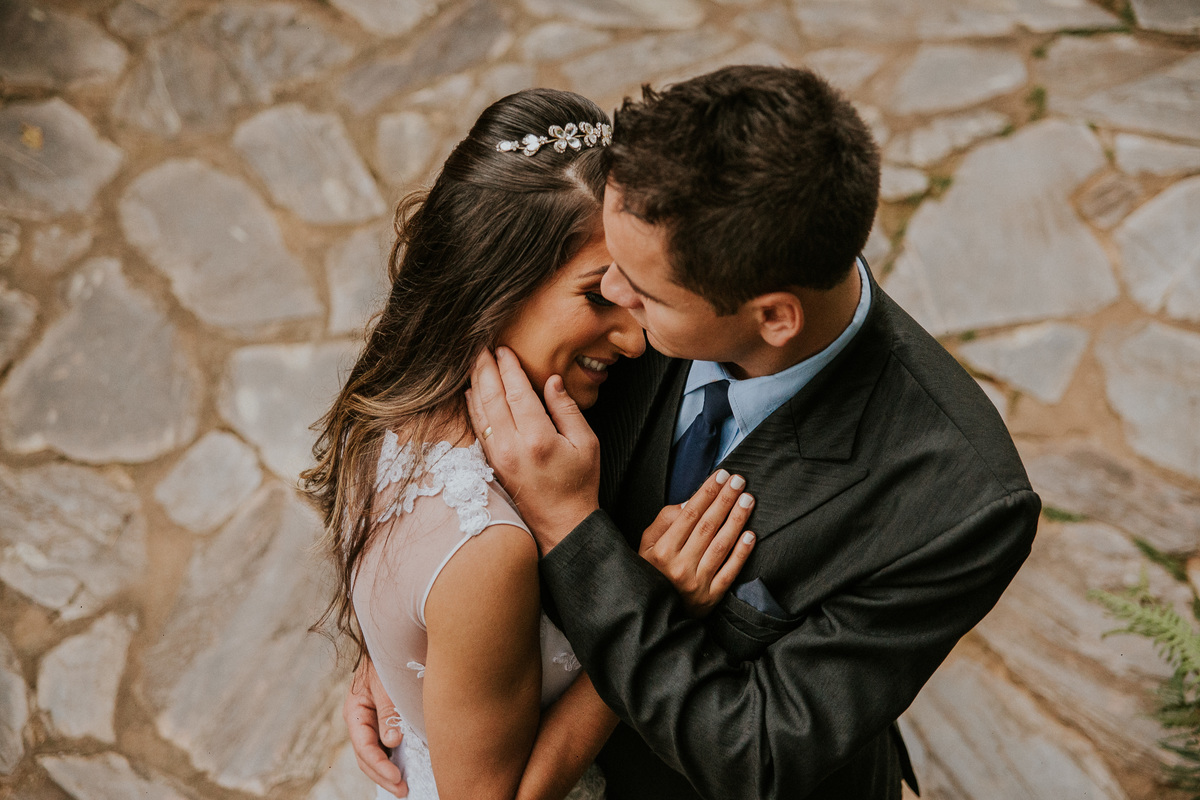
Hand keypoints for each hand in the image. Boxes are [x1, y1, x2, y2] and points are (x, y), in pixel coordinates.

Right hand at [344, 658, 407, 797]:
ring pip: (373, 756)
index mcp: (355, 713)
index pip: (365, 748)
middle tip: (403, 790)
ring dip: (386, 772)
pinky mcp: (381, 723)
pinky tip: (402, 770)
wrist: (390, 645)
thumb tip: (392, 743)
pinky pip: (382, 747)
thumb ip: (389, 713)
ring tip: (403, 787)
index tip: (398, 777)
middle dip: (383, 776)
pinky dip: (390, 761)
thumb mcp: (386, 685)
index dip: (380, 765)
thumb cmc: (386, 662)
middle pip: (366, 758)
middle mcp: (360, 722)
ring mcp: (369, 724)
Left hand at [467, 347, 599, 553]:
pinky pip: (477, 427)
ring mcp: (497, 456)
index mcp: (537, 438)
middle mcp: (511, 446)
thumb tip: (552, 380)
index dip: (508, 367)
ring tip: (473, 362)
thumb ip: (567, 409)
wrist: (562, 524)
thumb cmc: (579, 484)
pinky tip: (471, 392)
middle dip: (485, 369)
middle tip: (480, 347)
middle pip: (491, 397)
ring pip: (479, 411)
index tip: (504, 349)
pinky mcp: (492, 463)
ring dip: (475, 383)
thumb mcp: (586, 443)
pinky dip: (472, 406)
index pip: (517, 392)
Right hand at [639, 469, 756, 616]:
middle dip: (725, 500)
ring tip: (747, 500)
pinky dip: (741, 553)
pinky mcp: (711, 597)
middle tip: (739, 481)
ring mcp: (697, 583)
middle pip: (708, 526)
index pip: (689, 514)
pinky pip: (730, 571)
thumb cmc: (651, 571)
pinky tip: (751, 535)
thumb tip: (689, 503)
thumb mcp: (647, 544)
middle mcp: (680, 566)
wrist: (652, 613)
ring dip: (736, 520)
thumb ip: (664, 521)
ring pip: (721, 545)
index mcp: (663, 550)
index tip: (720, 476)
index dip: (707, 492)